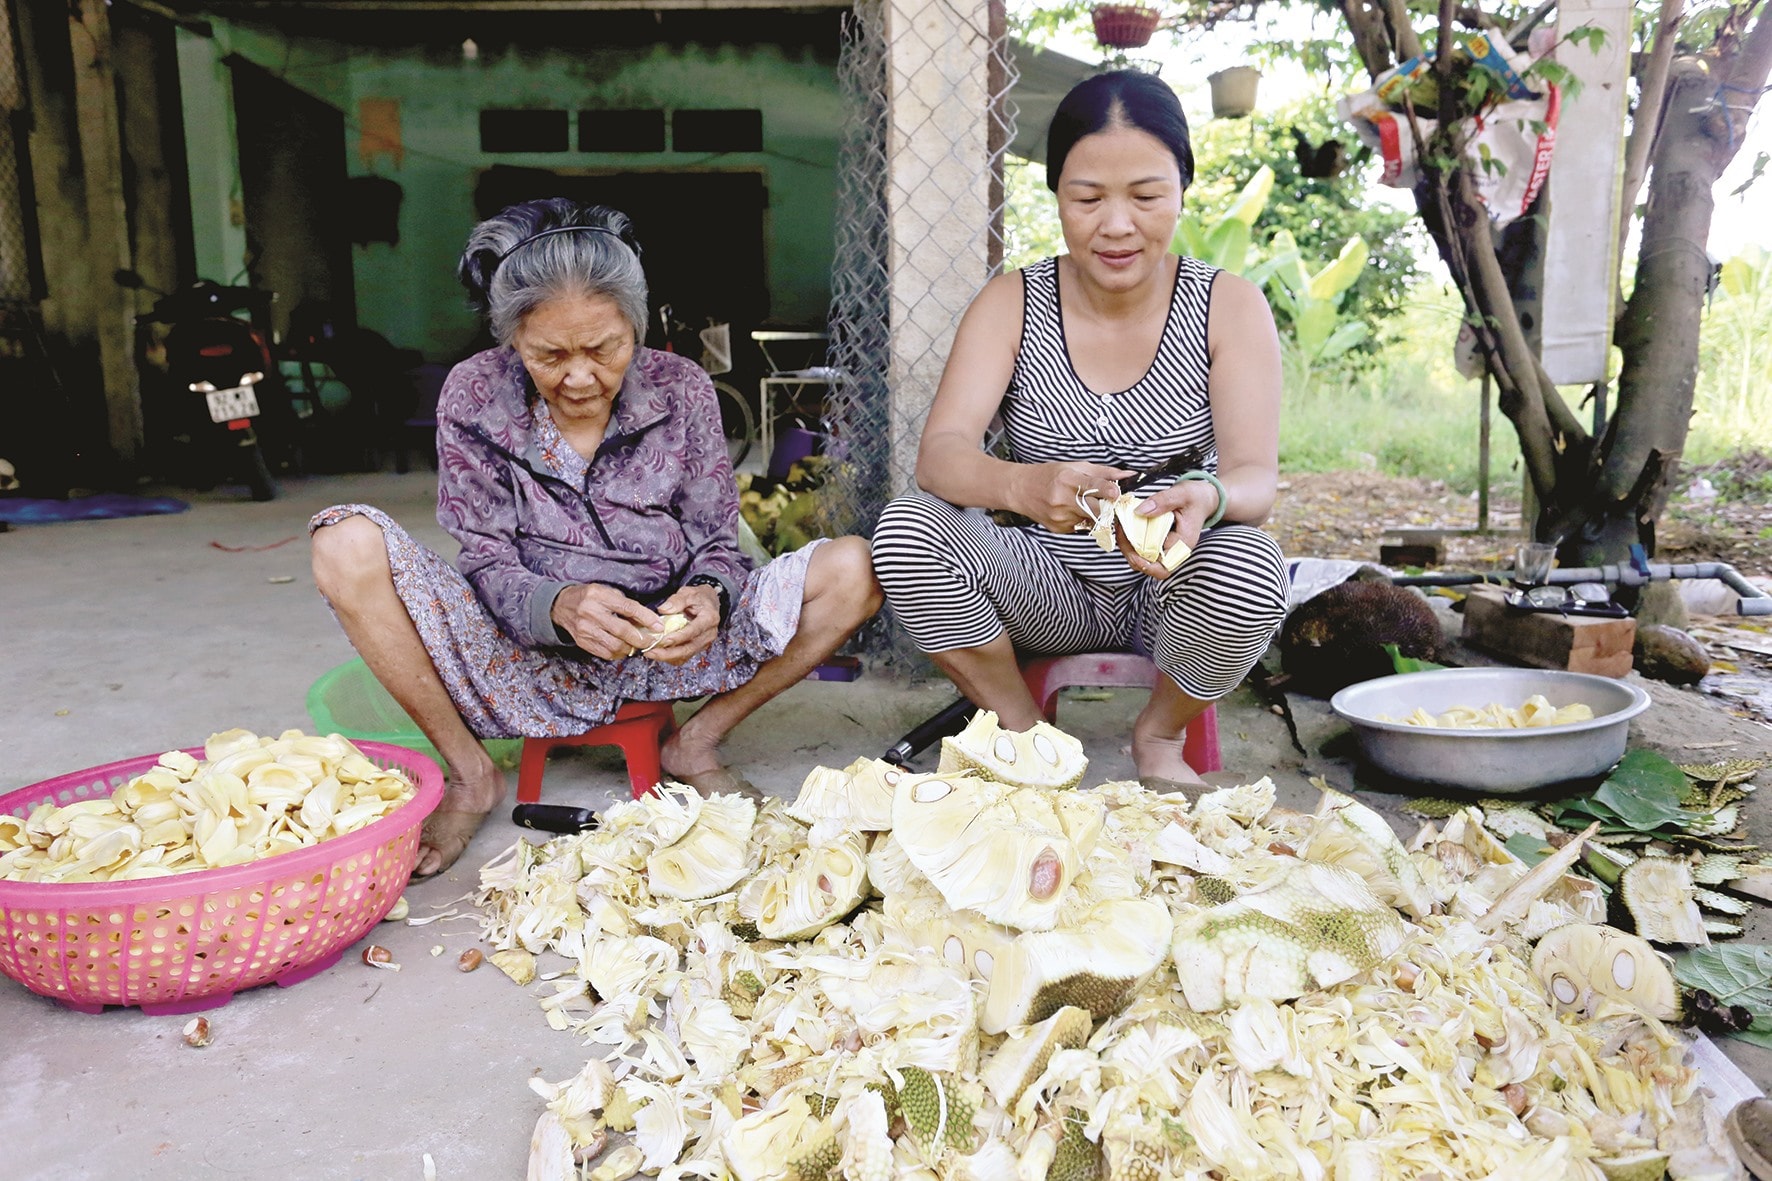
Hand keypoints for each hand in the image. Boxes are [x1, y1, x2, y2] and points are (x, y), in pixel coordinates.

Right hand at [551, 584, 661, 660]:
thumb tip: (648, 621)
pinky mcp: (582, 642)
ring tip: (637, 645)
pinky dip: (618, 654)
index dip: (646, 618)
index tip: (658, 626)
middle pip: (622, 631)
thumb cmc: (589, 597)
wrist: (561, 605)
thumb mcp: (607, 592)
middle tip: (651, 641)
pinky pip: (605, 653)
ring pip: (614, 645)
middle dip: (641, 639)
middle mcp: (590, 612)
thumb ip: (625, 605)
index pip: (628, 608)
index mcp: (599, 596)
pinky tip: (623, 649)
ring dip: (630, 648)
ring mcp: (585, 629)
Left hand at [639, 583, 720, 665]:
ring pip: (685, 655)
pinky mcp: (698, 648)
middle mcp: (709, 634)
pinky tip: (659, 653)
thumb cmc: (699, 598)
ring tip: (651, 653)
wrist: (710, 603)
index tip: (663, 640)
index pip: (693, 631)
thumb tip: (664, 609)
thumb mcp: (688, 593)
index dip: (678, 637)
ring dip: (667, 657)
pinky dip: (671, 657)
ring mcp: (704, 643)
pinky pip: (684, 657)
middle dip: (668, 653)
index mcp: (709, 619)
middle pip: (689, 649)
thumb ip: (677, 600)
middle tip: (651, 652)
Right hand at [1020, 460, 1135, 534]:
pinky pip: (1081, 527)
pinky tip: (1073, 511)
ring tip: (1088, 504)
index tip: (1117, 493)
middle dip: (1108, 508)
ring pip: (1091, 520)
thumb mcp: (1075, 467)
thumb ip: (1103, 472)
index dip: (1107, 490)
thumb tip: (1129, 475)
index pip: (1091, 486)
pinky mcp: (1058, 528)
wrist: (1021, 490)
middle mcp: (1062, 499)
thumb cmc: (1050, 475)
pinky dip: (1083, 520)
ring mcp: (1060, 516)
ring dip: (1096, 514)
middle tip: (1113, 504)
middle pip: (1095, 509)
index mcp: (1067, 479)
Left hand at [1116, 481, 1219, 579]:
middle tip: (1120, 530)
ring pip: (1141, 558)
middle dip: (1129, 552)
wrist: (1203, 498)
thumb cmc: (1196, 497)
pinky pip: (1142, 548)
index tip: (1132, 551)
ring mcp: (1165, 547)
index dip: (1145, 565)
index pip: (1163, 567)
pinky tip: (1125, 525)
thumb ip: (1163, 501)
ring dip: (1127, 546)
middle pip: (1148, 565)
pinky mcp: (1158, 542)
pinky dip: (1131, 539)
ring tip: (1121, 526)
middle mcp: (1174, 550)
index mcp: (1183, 543)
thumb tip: (1140, 511)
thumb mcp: (1182, 493)